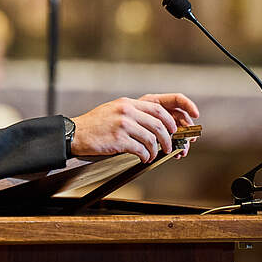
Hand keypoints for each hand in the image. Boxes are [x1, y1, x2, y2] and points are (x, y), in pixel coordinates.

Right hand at [70, 93, 198, 162]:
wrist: (75, 133)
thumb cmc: (96, 125)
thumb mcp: (115, 110)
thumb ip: (134, 113)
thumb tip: (158, 125)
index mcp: (128, 103)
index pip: (159, 106)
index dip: (177, 114)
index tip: (186, 122)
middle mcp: (127, 110)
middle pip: (160, 122)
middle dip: (169, 136)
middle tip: (169, 146)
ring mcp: (123, 124)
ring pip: (152, 137)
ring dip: (157, 149)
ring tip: (152, 154)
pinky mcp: (119, 138)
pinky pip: (141, 148)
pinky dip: (146, 155)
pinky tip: (143, 158)